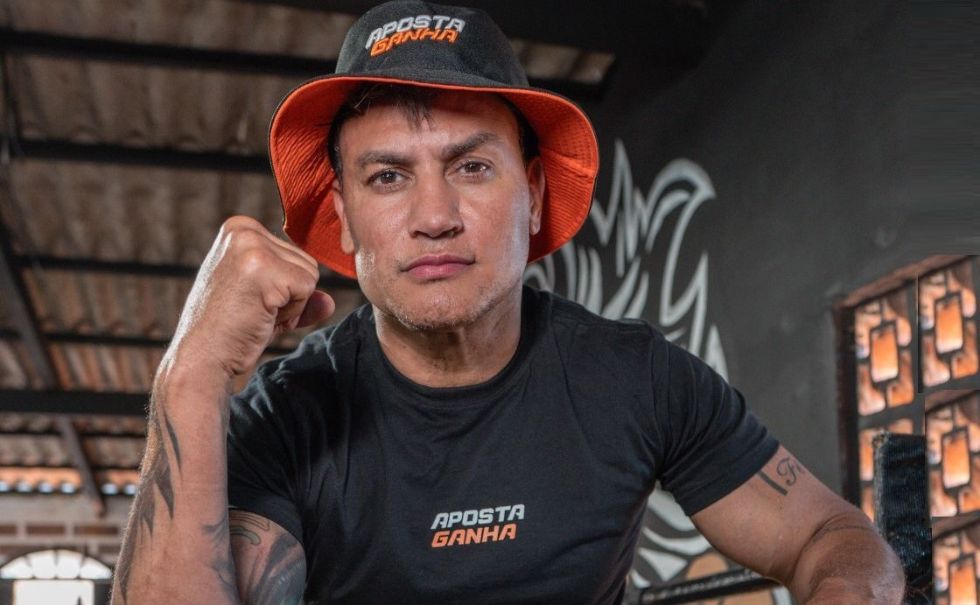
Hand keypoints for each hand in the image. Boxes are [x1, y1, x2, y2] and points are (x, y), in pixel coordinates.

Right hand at [167, 215, 334, 381]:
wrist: (202, 358)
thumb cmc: (229, 331)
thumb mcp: (264, 303)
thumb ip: (298, 295)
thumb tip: (329, 302)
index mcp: (239, 228)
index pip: (294, 254)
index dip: (282, 288)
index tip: (249, 299)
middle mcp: (243, 229)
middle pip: (306, 262)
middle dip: (289, 296)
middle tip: (252, 310)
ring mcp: (251, 246)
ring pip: (310, 275)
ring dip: (290, 305)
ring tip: (254, 312)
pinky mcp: (263, 267)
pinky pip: (308, 289)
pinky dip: (291, 313)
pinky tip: (258, 316)